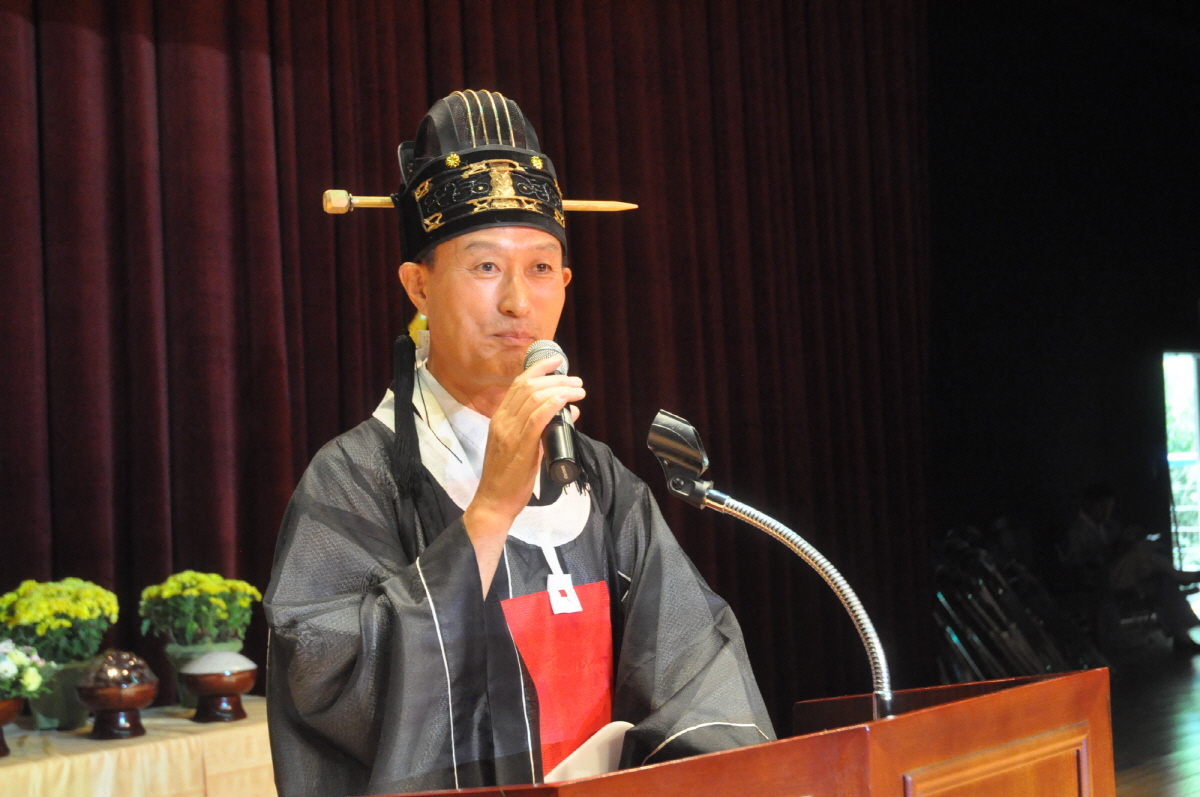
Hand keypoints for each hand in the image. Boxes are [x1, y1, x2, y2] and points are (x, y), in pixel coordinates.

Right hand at [462, 355, 584, 593]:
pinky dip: (552, 405)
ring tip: (578, 391)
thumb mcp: (525, 447)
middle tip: (576, 381)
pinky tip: (565, 401)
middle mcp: (502, 420)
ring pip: (534, 398)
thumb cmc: (509, 478)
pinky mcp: (520, 446)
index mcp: (499, 418)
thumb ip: (543, 429)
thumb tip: (569, 413)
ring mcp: (509, 432)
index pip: (517, 384)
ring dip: (560, 390)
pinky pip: (537, 418)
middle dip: (556, 378)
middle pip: (528, 387)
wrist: (494, 501)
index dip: (538, 369)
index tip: (557, 361)